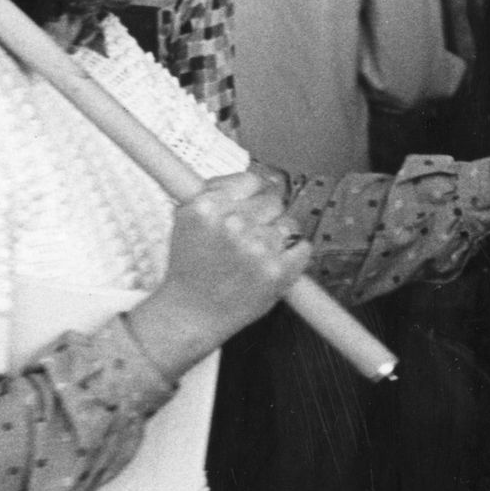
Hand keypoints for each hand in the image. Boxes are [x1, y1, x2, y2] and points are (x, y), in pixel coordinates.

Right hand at [125, 170, 311, 379]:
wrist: (191, 313)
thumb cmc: (189, 268)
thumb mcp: (185, 219)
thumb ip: (214, 192)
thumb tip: (251, 176)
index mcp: (208, 206)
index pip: (250, 180)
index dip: (252, 192)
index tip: (252, 201)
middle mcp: (234, 223)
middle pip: (272, 200)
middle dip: (264, 214)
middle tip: (250, 234)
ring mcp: (258, 248)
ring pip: (288, 224)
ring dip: (277, 236)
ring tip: (255, 255)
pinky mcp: (278, 271)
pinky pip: (303, 247)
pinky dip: (295, 254)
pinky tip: (273, 263)